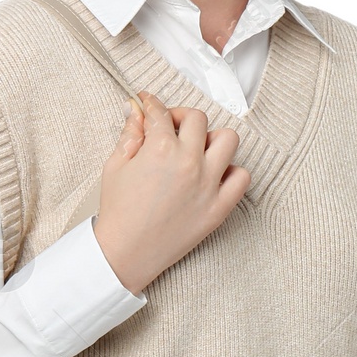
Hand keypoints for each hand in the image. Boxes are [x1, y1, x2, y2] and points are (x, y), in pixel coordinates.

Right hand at [92, 90, 249, 294]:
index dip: (151, 103)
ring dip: (211, 139)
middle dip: (180, 117)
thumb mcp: (115, 166)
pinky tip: (213, 174)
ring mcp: (208, 184)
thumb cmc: (118, 212)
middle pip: (198, 119)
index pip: (161, 112)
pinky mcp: (219, 207)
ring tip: (196, 149)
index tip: (148, 103)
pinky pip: (241, 177)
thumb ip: (129, 134)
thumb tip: (136, 111)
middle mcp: (189, 162)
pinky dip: (231, 172)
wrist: (125, 253)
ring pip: (228, 139)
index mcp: (160, 148)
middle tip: (170, 126)